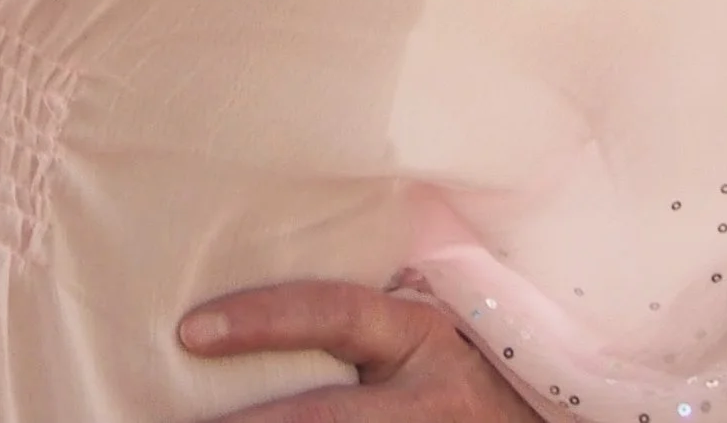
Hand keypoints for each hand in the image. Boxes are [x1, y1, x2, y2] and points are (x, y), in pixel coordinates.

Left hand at [177, 277, 531, 421]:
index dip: (260, 321)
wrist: (536, 420)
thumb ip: (365, 320)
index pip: (332, 314)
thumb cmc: (463, 363)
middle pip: (325, 416)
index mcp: (420, 334)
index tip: (190, 332)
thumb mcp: (423, 330)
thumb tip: (260, 314)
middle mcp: (426, 396)